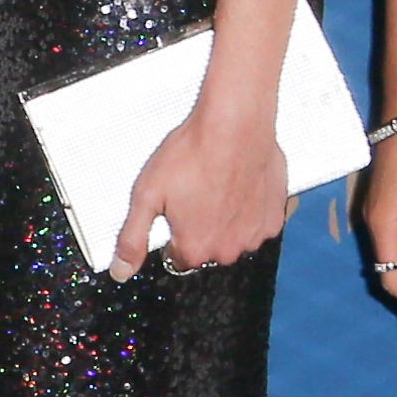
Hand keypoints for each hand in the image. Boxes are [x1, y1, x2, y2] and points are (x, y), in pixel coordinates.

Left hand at [114, 91, 292, 279]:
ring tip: (216, 186)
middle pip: (207, 248)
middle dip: (199, 227)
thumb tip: (121, 271)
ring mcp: (255, 233)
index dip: (172, 233)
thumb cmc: (192, 155)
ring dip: (226, 220)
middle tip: (194, 193)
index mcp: (195, 248)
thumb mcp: (146, 196)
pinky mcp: (275, 215)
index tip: (173, 211)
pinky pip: (258, 222)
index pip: (177, 258)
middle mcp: (228, 249)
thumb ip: (132, 239)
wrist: (235, 125)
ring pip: (234, 236)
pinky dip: (249, 209)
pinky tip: (239, 185)